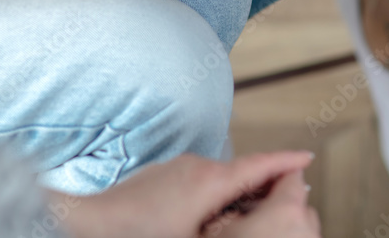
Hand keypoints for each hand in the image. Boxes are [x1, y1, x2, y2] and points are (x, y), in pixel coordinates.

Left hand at [54, 151, 315, 237]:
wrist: (82, 226)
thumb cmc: (137, 236)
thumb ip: (234, 223)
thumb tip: (258, 219)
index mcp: (209, 180)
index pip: (259, 165)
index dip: (287, 163)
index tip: (306, 159)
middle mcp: (194, 166)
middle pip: (240, 173)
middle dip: (264, 184)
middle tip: (286, 196)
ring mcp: (172, 170)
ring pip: (217, 180)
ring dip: (235, 195)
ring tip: (247, 217)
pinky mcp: (156, 179)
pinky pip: (195, 185)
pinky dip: (212, 198)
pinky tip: (207, 221)